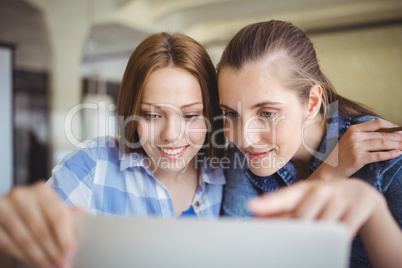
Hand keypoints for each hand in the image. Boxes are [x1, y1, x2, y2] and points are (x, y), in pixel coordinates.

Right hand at [0, 181, 83, 267]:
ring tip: (50, 265)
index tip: (70, 252)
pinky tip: (33, 260)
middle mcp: (22, 196)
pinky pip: (9, 244)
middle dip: (54, 252)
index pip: (58, 217)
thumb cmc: (37, 206)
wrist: (11, 205)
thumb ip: (67, 212)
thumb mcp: (52, 205)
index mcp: (42, 191)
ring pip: (25, 240)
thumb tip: (84, 214)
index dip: (65, 238)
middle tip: (62, 264)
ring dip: (40, 257)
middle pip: (42, 231)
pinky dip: (23, 255)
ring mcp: (5, 208)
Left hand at [247, 178, 385, 235]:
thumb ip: (283, 212)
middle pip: (302, 216)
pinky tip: (338, 238)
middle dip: (297, 230)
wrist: (361, 193)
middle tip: (294, 239)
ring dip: (319, 235)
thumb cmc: (323, 200)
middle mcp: (320, 189)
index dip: (268, 202)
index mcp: (302, 189)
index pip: (283, 197)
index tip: (251, 206)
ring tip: (319, 239)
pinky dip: (339, 236)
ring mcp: (339, 196)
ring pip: (323, 224)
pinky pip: (345, 228)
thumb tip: (257, 219)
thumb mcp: (304, 202)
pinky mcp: (358, 206)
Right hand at [313, 119, 401, 179]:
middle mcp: (355, 136)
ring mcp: (356, 147)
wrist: (330, 169)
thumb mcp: (349, 140)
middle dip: (398, 137)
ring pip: (383, 144)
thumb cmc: (341, 156)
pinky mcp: (359, 158)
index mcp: (353, 129)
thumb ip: (364, 135)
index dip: (390, 125)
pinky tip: (398, 154)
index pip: (376, 123)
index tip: (400, 129)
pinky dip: (391, 154)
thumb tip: (386, 134)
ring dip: (397, 145)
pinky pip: (379, 155)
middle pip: (382, 134)